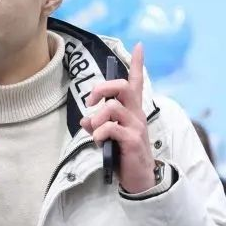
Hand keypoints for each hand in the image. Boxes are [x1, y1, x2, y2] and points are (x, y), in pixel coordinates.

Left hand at [80, 43, 155, 193]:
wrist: (140, 178)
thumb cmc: (124, 154)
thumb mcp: (109, 137)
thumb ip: (97, 125)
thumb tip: (85, 118)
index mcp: (132, 110)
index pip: (136, 83)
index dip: (137, 64)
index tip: (139, 46)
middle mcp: (136, 114)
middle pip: (121, 87)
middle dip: (102, 89)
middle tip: (91, 101)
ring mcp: (136, 126)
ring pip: (113, 107)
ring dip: (97, 117)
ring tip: (95, 130)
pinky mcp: (132, 140)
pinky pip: (111, 128)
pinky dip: (99, 133)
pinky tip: (98, 141)